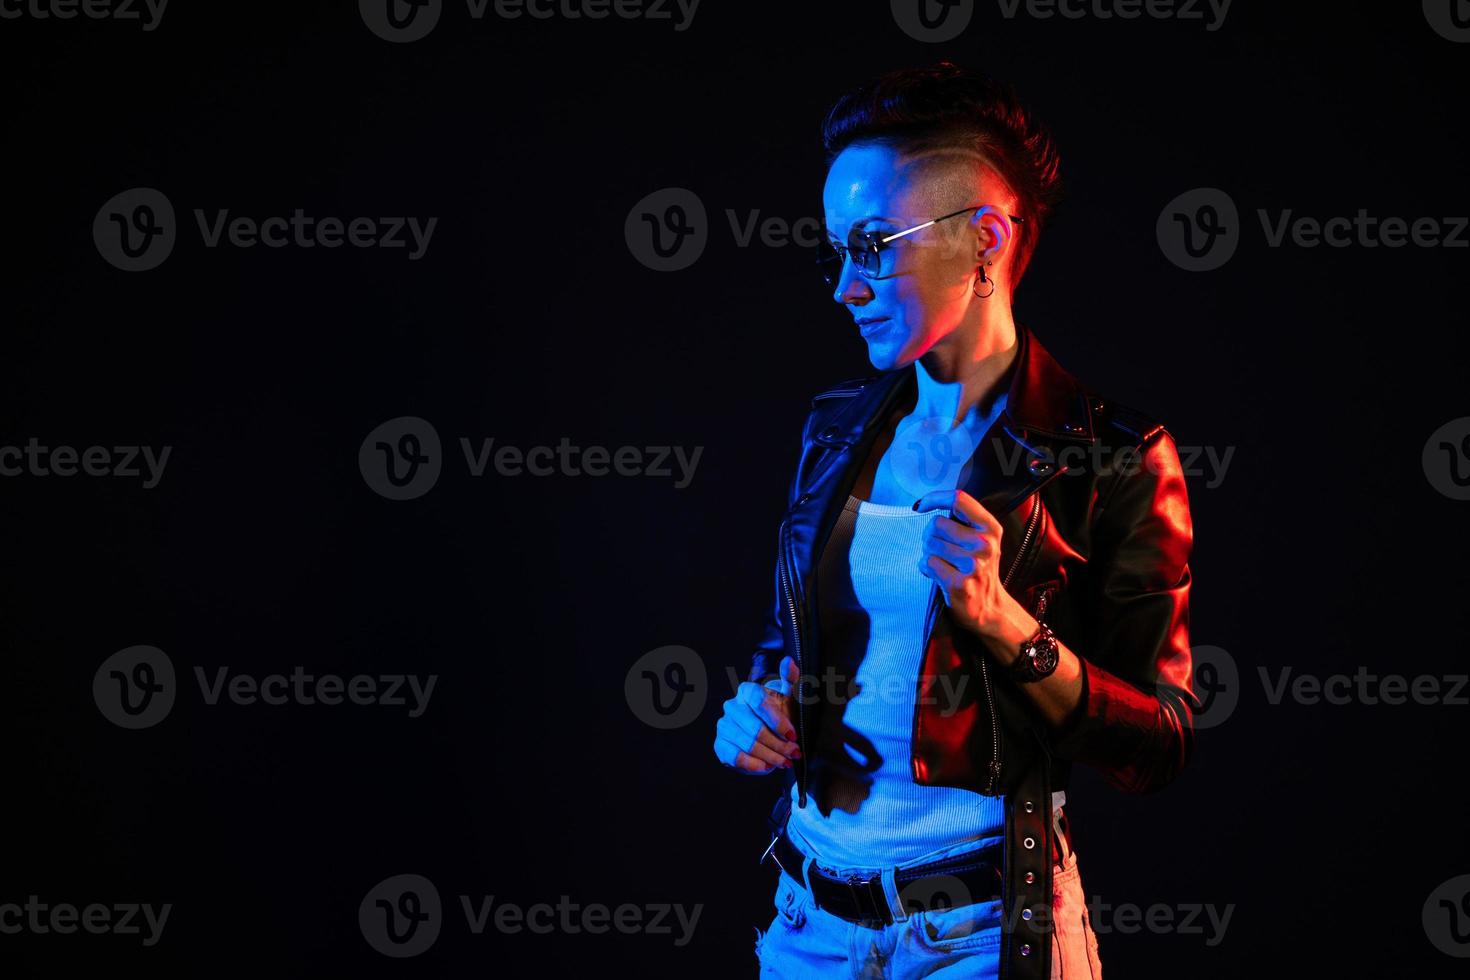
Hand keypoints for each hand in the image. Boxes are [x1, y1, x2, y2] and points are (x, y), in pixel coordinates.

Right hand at [713, 655, 801, 774]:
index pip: (759, 702)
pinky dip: (754, 764)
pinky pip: (736, 757)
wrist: (768, 736)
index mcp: (747, 691)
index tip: (793, 735)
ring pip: (748, 744)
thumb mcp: (790, 699)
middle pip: (755, 727)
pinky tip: (766, 766)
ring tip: (784, 761)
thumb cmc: (780, 715)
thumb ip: (792, 680)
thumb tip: (788, 661)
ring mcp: (724, 726)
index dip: (777, 721)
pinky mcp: (720, 745)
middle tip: (793, 752)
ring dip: (770, 756)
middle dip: (778, 744)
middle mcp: (732, 706)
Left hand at [913, 489, 1019, 641]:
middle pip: (936, 524)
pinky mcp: (960, 583)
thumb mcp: (982, 540)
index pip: (958, 499)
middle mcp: (985, 544)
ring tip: (941, 564)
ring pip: (930, 544)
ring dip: (928, 554)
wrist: (991, 609)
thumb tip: (928, 504)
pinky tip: (937, 575)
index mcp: (990, 528)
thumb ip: (963, 521)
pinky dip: (925, 568)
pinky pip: (927, 563)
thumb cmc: (979, 569)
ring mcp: (973, 565)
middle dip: (929, 536)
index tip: (922, 506)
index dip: (935, 498)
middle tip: (939, 550)